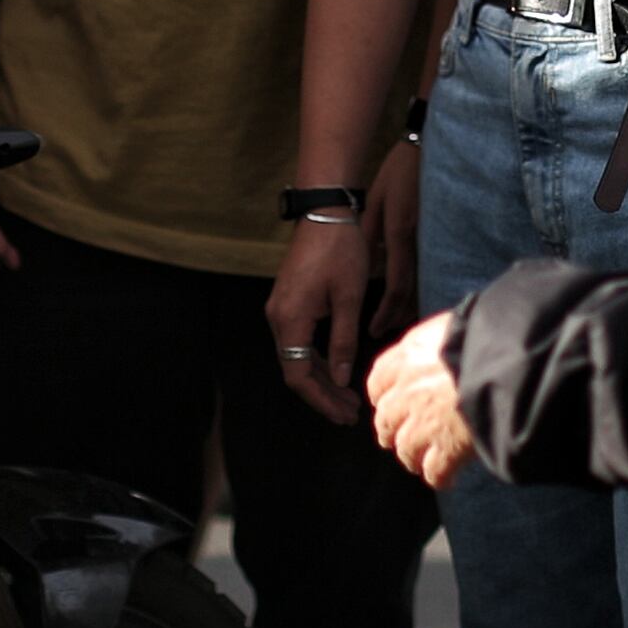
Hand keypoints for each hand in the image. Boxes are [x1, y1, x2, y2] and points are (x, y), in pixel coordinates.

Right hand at [266, 215, 376, 421]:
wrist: (325, 212)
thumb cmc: (340, 250)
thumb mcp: (348, 298)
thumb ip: (343, 340)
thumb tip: (343, 379)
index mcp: (290, 319)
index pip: (298, 375)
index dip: (320, 399)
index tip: (343, 415)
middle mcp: (278, 318)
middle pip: (295, 370)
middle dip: (323, 394)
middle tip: (350, 414)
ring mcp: (281, 310)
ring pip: (298, 357)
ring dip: (322, 378)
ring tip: (348, 399)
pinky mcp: (289, 302)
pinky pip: (299, 341)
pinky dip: (318, 359)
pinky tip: (338, 370)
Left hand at [363, 309, 475, 488]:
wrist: (512, 361)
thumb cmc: (492, 336)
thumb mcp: (458, 325)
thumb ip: (441, 341)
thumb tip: (446, 346)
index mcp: (409, 356)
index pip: (379, 381)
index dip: (384, 396)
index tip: (389, 404)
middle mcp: (408, 390)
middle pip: (386, 420)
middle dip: (392, 432)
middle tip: (400, 440)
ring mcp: (424, 423)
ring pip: (405, 449)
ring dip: (413, 458)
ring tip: (423, 463)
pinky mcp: (446, 449)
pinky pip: (435, 472)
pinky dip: (440, 478)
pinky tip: (448, 480)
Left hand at [369, 134, 422, 326]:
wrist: (427, 150)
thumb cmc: (399, 173)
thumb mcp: (376, 201)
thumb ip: (369, 233)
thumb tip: (363, 263)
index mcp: (400, 233)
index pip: (395, 284)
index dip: (386, 311)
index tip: (374, 329)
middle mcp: (419, 241)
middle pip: (413, 289)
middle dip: (399, 314)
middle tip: (383, 331)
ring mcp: (433, 239)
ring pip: (424, 280)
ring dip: (411, 303)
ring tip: (397, 321)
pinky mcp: (439, 234)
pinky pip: (429, 266)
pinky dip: (421, 284)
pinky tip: (414, 294)